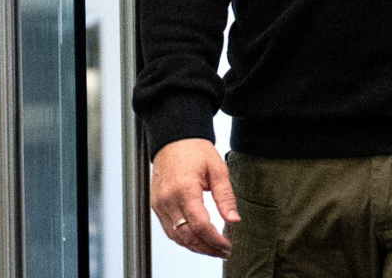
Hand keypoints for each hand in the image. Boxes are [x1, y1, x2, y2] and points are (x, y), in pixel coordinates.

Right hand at [150, 138, 236, 257]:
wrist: (173, 139)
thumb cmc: (195, 150)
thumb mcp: (218, 170)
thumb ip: (225, 197)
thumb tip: (234, 219)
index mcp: (185, 189)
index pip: (200, 225)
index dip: (214, 240)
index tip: (227, 246)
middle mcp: (168, 200)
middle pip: (187, 235)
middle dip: (206, 248)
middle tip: (223, 252)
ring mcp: (159, 204)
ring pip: (176, 236)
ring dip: (195, 247)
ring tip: (213, 250)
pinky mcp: (156, 205)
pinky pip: (168, 229)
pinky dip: (183, 239)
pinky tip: (197, 240)